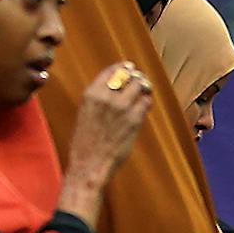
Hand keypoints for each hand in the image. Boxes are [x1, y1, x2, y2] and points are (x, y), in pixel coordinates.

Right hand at [60, 62, 153, 221]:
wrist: (90, 164)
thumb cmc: (86, 143)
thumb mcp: (86, 113)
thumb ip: (99, 99)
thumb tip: (115, 87)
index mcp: (91, 94)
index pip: (112, 71)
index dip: (123, 68)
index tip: (129, 68)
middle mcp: (106, 97)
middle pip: (129, 76)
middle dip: (137, 78)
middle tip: (141, 82)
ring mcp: (121, 107)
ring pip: (140, 86)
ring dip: (144, 88)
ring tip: (145, 92)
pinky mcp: (133, 120)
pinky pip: (146, 102)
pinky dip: (147, 102)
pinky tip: (145, 105)